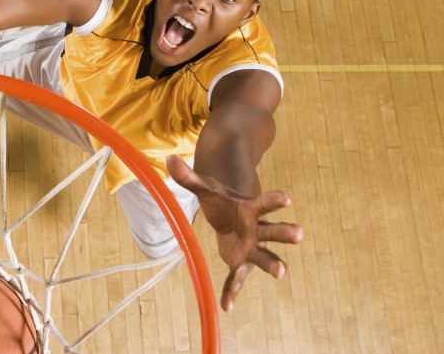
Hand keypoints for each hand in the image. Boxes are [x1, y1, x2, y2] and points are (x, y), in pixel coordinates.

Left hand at [166, 155, 302, 311]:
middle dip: (286, 232)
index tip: (287, 197)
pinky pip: (237, 278)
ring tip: (282, 272)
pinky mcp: (242, 263)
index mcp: (252, 209)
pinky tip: (227, 306)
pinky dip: (232, 291)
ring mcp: (254, 248)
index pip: (266, 203)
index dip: (275, 199)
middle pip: (274, 230)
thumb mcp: (205, 189)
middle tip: (299, 233)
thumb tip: (168, 159)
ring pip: (266, 256)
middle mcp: (259, 230)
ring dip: (274, 264)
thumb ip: (189, 178)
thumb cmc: (221, 201)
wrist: (229, 216)